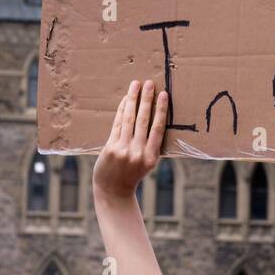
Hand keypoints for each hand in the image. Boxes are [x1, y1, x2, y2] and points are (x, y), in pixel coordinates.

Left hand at [93, 79, 166, 204]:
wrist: (113, 191)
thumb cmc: (132, 175)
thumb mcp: (147, 163)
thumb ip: (150, 144)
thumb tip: (154, 118)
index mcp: (151, 157)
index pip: (158, 128)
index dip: (160, 110)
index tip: (163, 95)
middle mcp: (138, 152)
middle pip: (144, 121)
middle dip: (147, 100)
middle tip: (150, 83)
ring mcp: (123, 150)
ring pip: (129, 120)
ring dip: (133, 100)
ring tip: (136, 85)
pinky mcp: (110, 148)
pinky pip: (117, 125)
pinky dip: (122, 110)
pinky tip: (126, 100)